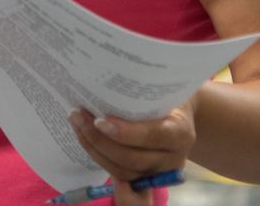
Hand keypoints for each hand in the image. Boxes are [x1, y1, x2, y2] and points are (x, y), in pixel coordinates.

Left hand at [68, 98, 195, 204]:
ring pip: (121, 170)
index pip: (152, 136)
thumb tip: (106, 81)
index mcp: (181, 134)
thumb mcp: (164, 89)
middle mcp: (172, 159)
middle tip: (78, 116)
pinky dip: (99, 156)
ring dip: (94, 149)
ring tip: (77, 125)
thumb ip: (145, 92)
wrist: (182, 116)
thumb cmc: (168, 96)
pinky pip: (119, 173)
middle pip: (132, 158)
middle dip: (100, 140)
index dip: (125, 132)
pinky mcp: (145, 177)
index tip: (100, 121)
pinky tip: (84, 138)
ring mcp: (158, 172)